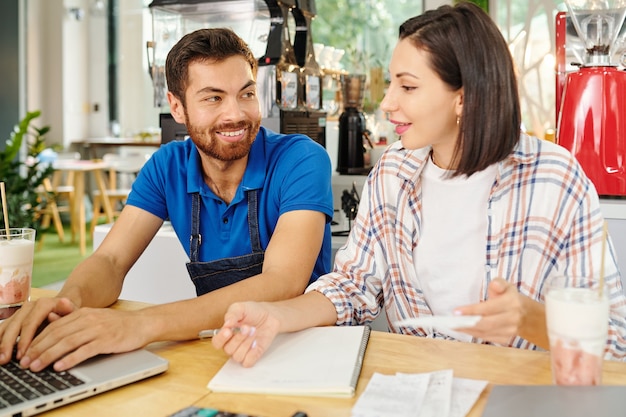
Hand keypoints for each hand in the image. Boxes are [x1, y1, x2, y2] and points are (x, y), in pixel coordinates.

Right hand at [0, 297, 76, 364]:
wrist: (64, 308)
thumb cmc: (69, 315)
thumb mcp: (72, 314)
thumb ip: (68, 311)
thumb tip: (65, 303)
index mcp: (44, 304)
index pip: (30, 323)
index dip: (25, 340)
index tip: (22, 354)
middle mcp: (30, 306)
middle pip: (15, 325)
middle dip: (8, 344)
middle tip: (5, 360)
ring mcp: (20, 312)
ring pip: (6, 327)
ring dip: (1, 343)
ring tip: (0, 359)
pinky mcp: (14, 319)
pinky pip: (3, 329)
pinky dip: (0, 340)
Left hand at [17, 307, 150, 371]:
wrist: (142, 323)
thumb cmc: (118, 324)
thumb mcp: (94, 318)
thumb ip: (73, 320)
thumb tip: (49, 320)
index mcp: (83, 313)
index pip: (54, 327)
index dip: (37, 340)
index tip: (26, 353)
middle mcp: (88, 319)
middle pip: (57, 335)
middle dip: (39, 349)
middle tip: (26, 363)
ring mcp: (98, 329)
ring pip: (67, 343)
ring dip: (49, 356)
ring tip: (38, 366)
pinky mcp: (107, 340)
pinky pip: (85, 350)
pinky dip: (71, 359)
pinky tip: (61, 366)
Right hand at [212, 301, 280, 367]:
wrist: (269, 315)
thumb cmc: (252, 312)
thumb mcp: (240, 308)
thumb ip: (232, 315)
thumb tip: (226, 324)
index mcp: (225, 333)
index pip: (217, 342)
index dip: (221, 338)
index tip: (229, 330)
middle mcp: (231, 344)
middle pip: (228, 349)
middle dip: (238, 338)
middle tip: (247, 327)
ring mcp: (242, 351)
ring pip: (237, 356)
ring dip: (246, 344)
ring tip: (254, 331)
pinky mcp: (253, 355)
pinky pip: (248, 362)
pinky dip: (252, 354)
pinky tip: (256, 343)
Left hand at [453, 278, 527, 343]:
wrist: (527, 316)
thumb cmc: (510, 298)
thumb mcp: (507, 286)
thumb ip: (499, 283)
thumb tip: (494, 284)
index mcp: (512, 303)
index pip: (489, 308)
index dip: (472, 310)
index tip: (456, 311)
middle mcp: (512, 318)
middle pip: (487, 323)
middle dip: (467, 323)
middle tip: (451, 321)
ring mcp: (510, 331)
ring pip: (485, 333)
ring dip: (467, 330)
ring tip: (453, 326)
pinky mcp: (506, 339)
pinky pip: (487, 338)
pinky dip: (474, 334)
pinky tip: (463, 329)